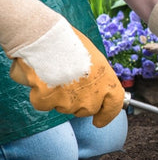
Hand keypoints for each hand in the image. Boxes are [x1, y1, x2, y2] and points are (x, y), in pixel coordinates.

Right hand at [0, 0, 123, 127]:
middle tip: (69, 82)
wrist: (46, 38)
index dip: (107, 115)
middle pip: (86, 109)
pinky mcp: (49, 102)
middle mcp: (92, 96)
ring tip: (55, 73)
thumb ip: (96, 76)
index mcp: (106, 81)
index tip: (100, 121)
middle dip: (78, 101)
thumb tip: (92, 84)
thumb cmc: (70, 41)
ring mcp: (70, 101)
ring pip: (64, 107)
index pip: (114, 106)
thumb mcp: (94, 58)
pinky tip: (41, 78)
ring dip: (59, 96)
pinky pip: (44, 104)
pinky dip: (41, 94)